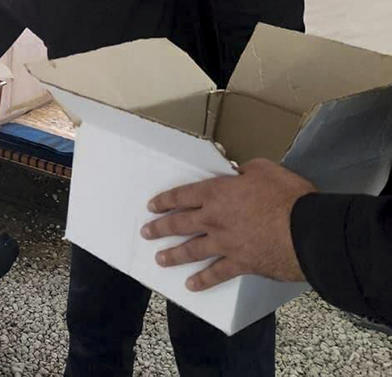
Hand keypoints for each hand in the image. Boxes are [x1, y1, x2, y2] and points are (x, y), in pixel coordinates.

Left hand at [141, 158, 315, 289]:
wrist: (307, 232)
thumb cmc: (288, 197)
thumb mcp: (265, 170)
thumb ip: (246, 170)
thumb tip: (238, 172)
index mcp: (217, 193)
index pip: (183, 196)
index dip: (165, 201)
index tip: (152, 206)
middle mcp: (214, 219)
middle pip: (180, 224)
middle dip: (160, 228)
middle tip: (146, 232)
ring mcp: (225, 244)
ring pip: (191, 250)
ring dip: (173, 255)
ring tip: (160, 259)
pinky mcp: (240, 264)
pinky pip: (216, 274)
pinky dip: (203, 281)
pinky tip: (191, 285)